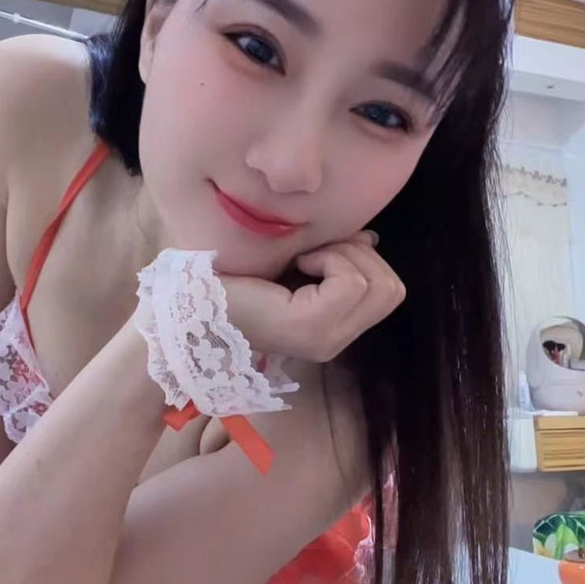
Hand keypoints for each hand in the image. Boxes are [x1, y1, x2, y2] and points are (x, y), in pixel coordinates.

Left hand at [219, 232, 405, 362]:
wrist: (192, 299)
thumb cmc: (237, 278)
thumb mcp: (298, 263)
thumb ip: (338, 256)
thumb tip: (370, 241)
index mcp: (334, 329)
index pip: (391, 292)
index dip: (364, 259)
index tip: (319, 252)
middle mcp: (335, 342)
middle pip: (392, 290)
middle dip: (360, 256)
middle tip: (315, 253)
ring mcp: (325, 340)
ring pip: (378, 284)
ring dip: (345, 256)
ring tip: (305, 259)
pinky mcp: (309, 328)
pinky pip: (350, 281)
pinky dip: (330, 258)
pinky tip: (297, 263)